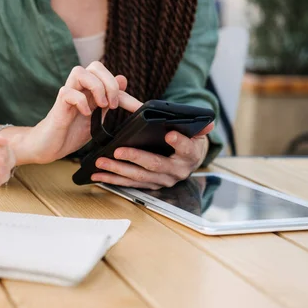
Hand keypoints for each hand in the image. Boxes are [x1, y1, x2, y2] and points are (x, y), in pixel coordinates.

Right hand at [19, 62, 141, 163]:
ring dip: (95, 87)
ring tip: (101, 106)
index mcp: (89, 91)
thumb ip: (109, 101)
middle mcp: (78, 89)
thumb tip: (123, 80)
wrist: (49, 147)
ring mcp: (67, 95)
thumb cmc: (71, 132)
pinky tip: (86, 114)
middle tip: (112, 105)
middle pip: (95, 66)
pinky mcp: (58, 105)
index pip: (110, 80)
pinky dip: (80, 101)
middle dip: (109, 83)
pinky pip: (67, 92)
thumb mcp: (97, 118)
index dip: (126, 94)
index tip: (139, 108)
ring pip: (79, 71)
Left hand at [91, 123, 213, 189]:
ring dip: (117, 171)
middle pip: (154, 165)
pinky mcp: (150, 186)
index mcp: (190, 156)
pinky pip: (130, 184)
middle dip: (134, 158)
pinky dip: (113, 180)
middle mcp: (177, 172)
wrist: (189, 160)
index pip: (186, 149)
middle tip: (117, 151)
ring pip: (138, 177)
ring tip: (100, 163)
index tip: (170, 134)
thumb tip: (209, 121)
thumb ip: (199, 126)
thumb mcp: (195, 132)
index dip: (179, 142)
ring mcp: (162, 181)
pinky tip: (98, 176)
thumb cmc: (188, 140)